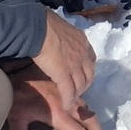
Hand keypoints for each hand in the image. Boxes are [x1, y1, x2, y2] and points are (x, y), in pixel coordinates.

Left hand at [6, 63, 99, 129]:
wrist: (23, 63)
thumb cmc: (17, 92)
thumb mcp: (16, 118)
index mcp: (58, 114)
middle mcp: (69, 103)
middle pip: (90, 119)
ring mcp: (70, 91)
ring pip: (88, 105)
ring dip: (93, 117)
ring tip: (95, 126)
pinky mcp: (68, 83)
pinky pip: (84, 92)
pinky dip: (88, 103)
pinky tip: (87, 103)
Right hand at [30, 11, 95, 126]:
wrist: (39, 28)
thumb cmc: (45, 24)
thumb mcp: (61, 27)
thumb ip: (63, 35)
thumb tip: (56, 35)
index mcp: (81, 40)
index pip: (91, 58)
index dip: (87, 69)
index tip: (83, 74)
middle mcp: (82, 52)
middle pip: (89, 73)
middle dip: (85, 84)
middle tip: (79, 90)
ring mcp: (75, 64)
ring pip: (81, 84)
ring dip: (77, 94)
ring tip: (72, 100)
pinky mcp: (64, 75)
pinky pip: (69, 91)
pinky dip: (68, 100)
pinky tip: (65, 105)